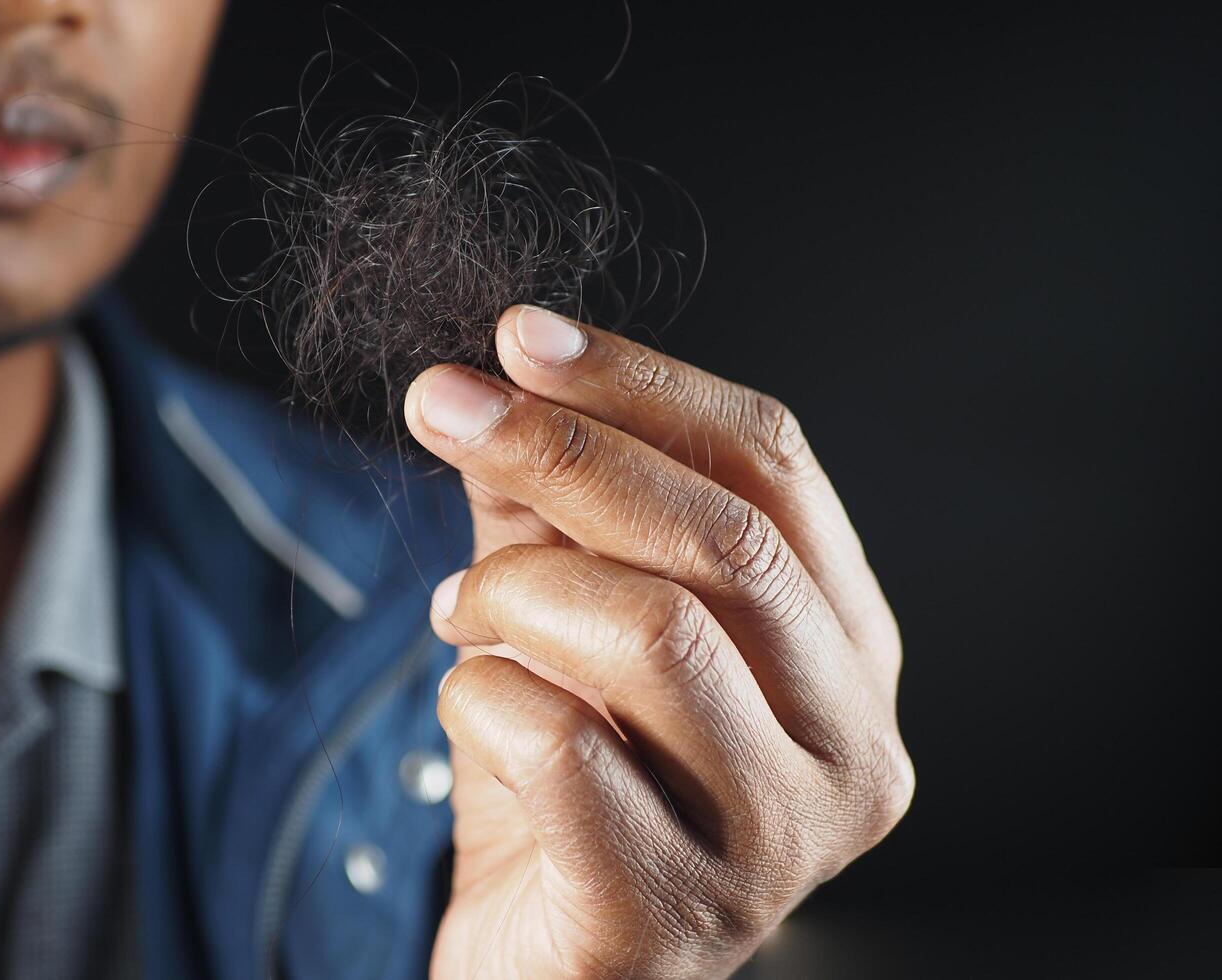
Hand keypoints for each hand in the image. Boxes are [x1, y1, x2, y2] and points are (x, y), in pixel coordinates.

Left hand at [405, 306, 912, 977]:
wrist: (542, 968)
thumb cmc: (572, 788)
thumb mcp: (570, 619)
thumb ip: (555, 506)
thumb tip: (502, 377)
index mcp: (845, 647)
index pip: (771, 467)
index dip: (641, 385)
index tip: (520, 340)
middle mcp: (848, 746)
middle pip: (723, 540)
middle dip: (564, 449)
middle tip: (445, 405)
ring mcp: (774, 844)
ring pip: (654, 634)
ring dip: (518, 592)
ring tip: (462, 613)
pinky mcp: (671, 917)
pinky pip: (558, 747)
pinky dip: (479, 696)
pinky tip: (472, 708)